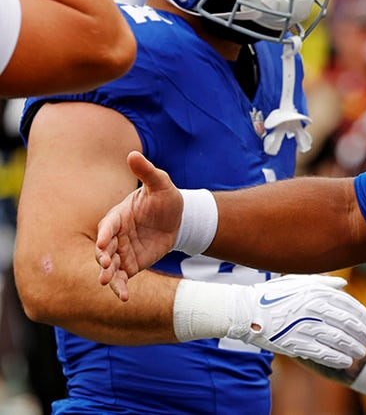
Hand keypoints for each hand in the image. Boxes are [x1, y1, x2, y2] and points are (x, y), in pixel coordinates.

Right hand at [96, 151, 184, 300]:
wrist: (178, 219)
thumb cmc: (166, 199)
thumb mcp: (161, 184)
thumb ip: (147, 172)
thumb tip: (133, 154)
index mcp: (119, 216)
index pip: (108, 226)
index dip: (104, 235)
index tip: (102, 244)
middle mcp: (116, 235)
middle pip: (104, 249)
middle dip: (102, 259)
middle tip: (103, 269)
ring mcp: (121, 251)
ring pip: (110, 265)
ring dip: (108, 274)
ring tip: (108, 284)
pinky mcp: (131, 264)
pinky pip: (123, 277)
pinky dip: (121, 287)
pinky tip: (124, 298)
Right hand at [231, 274, 365, 368]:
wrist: (244, 311)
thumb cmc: (272, 295)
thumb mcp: (298, 281)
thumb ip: (323, 282)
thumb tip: (343, 283)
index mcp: (316, 292)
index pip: (347, 304)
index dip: (360, 314)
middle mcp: (313, 308)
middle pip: (346, 322)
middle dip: (360, 333)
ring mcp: (304, 326)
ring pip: (337, 339)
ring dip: (352, 347)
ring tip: (360, 353)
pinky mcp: (295, 343)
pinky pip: (321, 353)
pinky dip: (335, 358)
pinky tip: (344, 361)